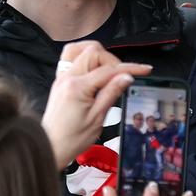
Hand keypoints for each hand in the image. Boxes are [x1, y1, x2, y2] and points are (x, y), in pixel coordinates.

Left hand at [42, 41, 150, 167]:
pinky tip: (94, 69)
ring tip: (108, 70)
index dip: (129, 68)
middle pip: (93, 52)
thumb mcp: (98, 118)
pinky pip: (71, 58)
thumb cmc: (72, 138)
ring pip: (80, 49)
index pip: (108, 70)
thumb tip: (127, 76)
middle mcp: (67, 77)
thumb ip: (112, 93)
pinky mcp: (61, 80)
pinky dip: (84, 57)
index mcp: (77, 88)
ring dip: (97, 55)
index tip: (144, 69)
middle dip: (112, 60)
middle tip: (122, 76)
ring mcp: (62, 77)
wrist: (51, 146)